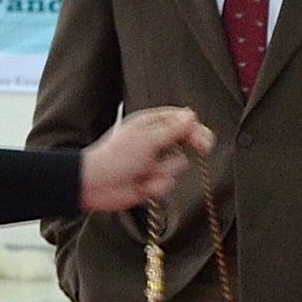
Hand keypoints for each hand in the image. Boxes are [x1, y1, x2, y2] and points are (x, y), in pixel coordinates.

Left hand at [80, 105, 208, 211]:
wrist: (96, 185)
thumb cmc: (115, 157)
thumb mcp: (147, 138)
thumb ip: (172, 129)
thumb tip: (191, 115)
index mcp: (150, 125)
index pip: (180, 120)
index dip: (195, 127)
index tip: (205, 137)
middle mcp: (154, 142)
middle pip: (184, 141)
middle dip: (191, 146)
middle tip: (203, 148)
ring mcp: (154, 162)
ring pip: (178, 165)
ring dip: (164, 171)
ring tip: (145, 172)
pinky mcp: (152, 181)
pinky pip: (167, 183)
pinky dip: (156, 185)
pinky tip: (141, 185)